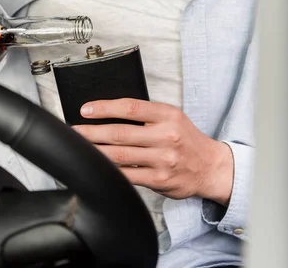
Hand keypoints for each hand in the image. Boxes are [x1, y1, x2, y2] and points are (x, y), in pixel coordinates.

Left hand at [73, 98, 233, 205]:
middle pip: (120, 133)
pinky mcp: (159, 179)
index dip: (105, 108)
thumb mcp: (172, 118)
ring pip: (120, 155)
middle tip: (75, 131)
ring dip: (96, 151)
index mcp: (168, 115)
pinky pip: (128, 175)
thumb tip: (109, 113)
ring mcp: (163, 159)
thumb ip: (146, 115)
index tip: (86, 109)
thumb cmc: (186, 140)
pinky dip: (110, 170)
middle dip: (92, 132)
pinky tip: (97, 166)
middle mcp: (166, 136)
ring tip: (80, 147)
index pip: (131, 108)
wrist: (212, 167)